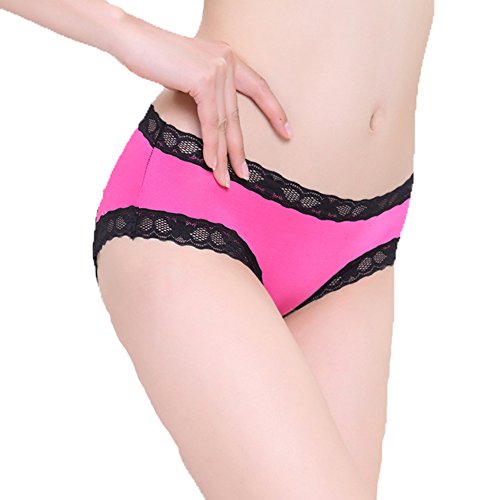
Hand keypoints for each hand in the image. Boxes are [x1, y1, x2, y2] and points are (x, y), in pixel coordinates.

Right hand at [113, 15, 291, 187]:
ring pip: (224, 123)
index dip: (274, 111)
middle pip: (238, 116)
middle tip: (245, 174)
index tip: (288, 131)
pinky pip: (210, 121)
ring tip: (226, 180)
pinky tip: (212, 164)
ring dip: (225, 156)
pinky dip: (211, 145)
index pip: (259, 88)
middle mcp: (227, 61)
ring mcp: (217, 69)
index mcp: (228, 58)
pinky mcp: (203, 79)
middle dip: (240, 150)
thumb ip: (205, 88)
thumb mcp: (188, 71)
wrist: (131, 38)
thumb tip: (211, 118)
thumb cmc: (155, 57)